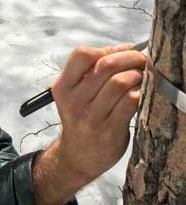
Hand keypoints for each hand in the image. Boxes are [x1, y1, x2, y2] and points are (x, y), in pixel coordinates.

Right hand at [32, 44, 145, 204]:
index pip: (82, 55)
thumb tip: (126, 48)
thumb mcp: (73, 94)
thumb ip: (91, 71)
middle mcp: (74, 100)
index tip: (118, 53)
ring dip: (138, 75)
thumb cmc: (80, 118)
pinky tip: (141, 93)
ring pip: (121, 82)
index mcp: (63, 87)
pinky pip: (132, 101)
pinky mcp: (110, 129)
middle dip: (130, 58)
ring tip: (141, 78)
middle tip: (140, 61)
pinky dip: (141, 92)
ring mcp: (92, 116)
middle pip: (106, 65)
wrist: (78, 155)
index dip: (105, 49)